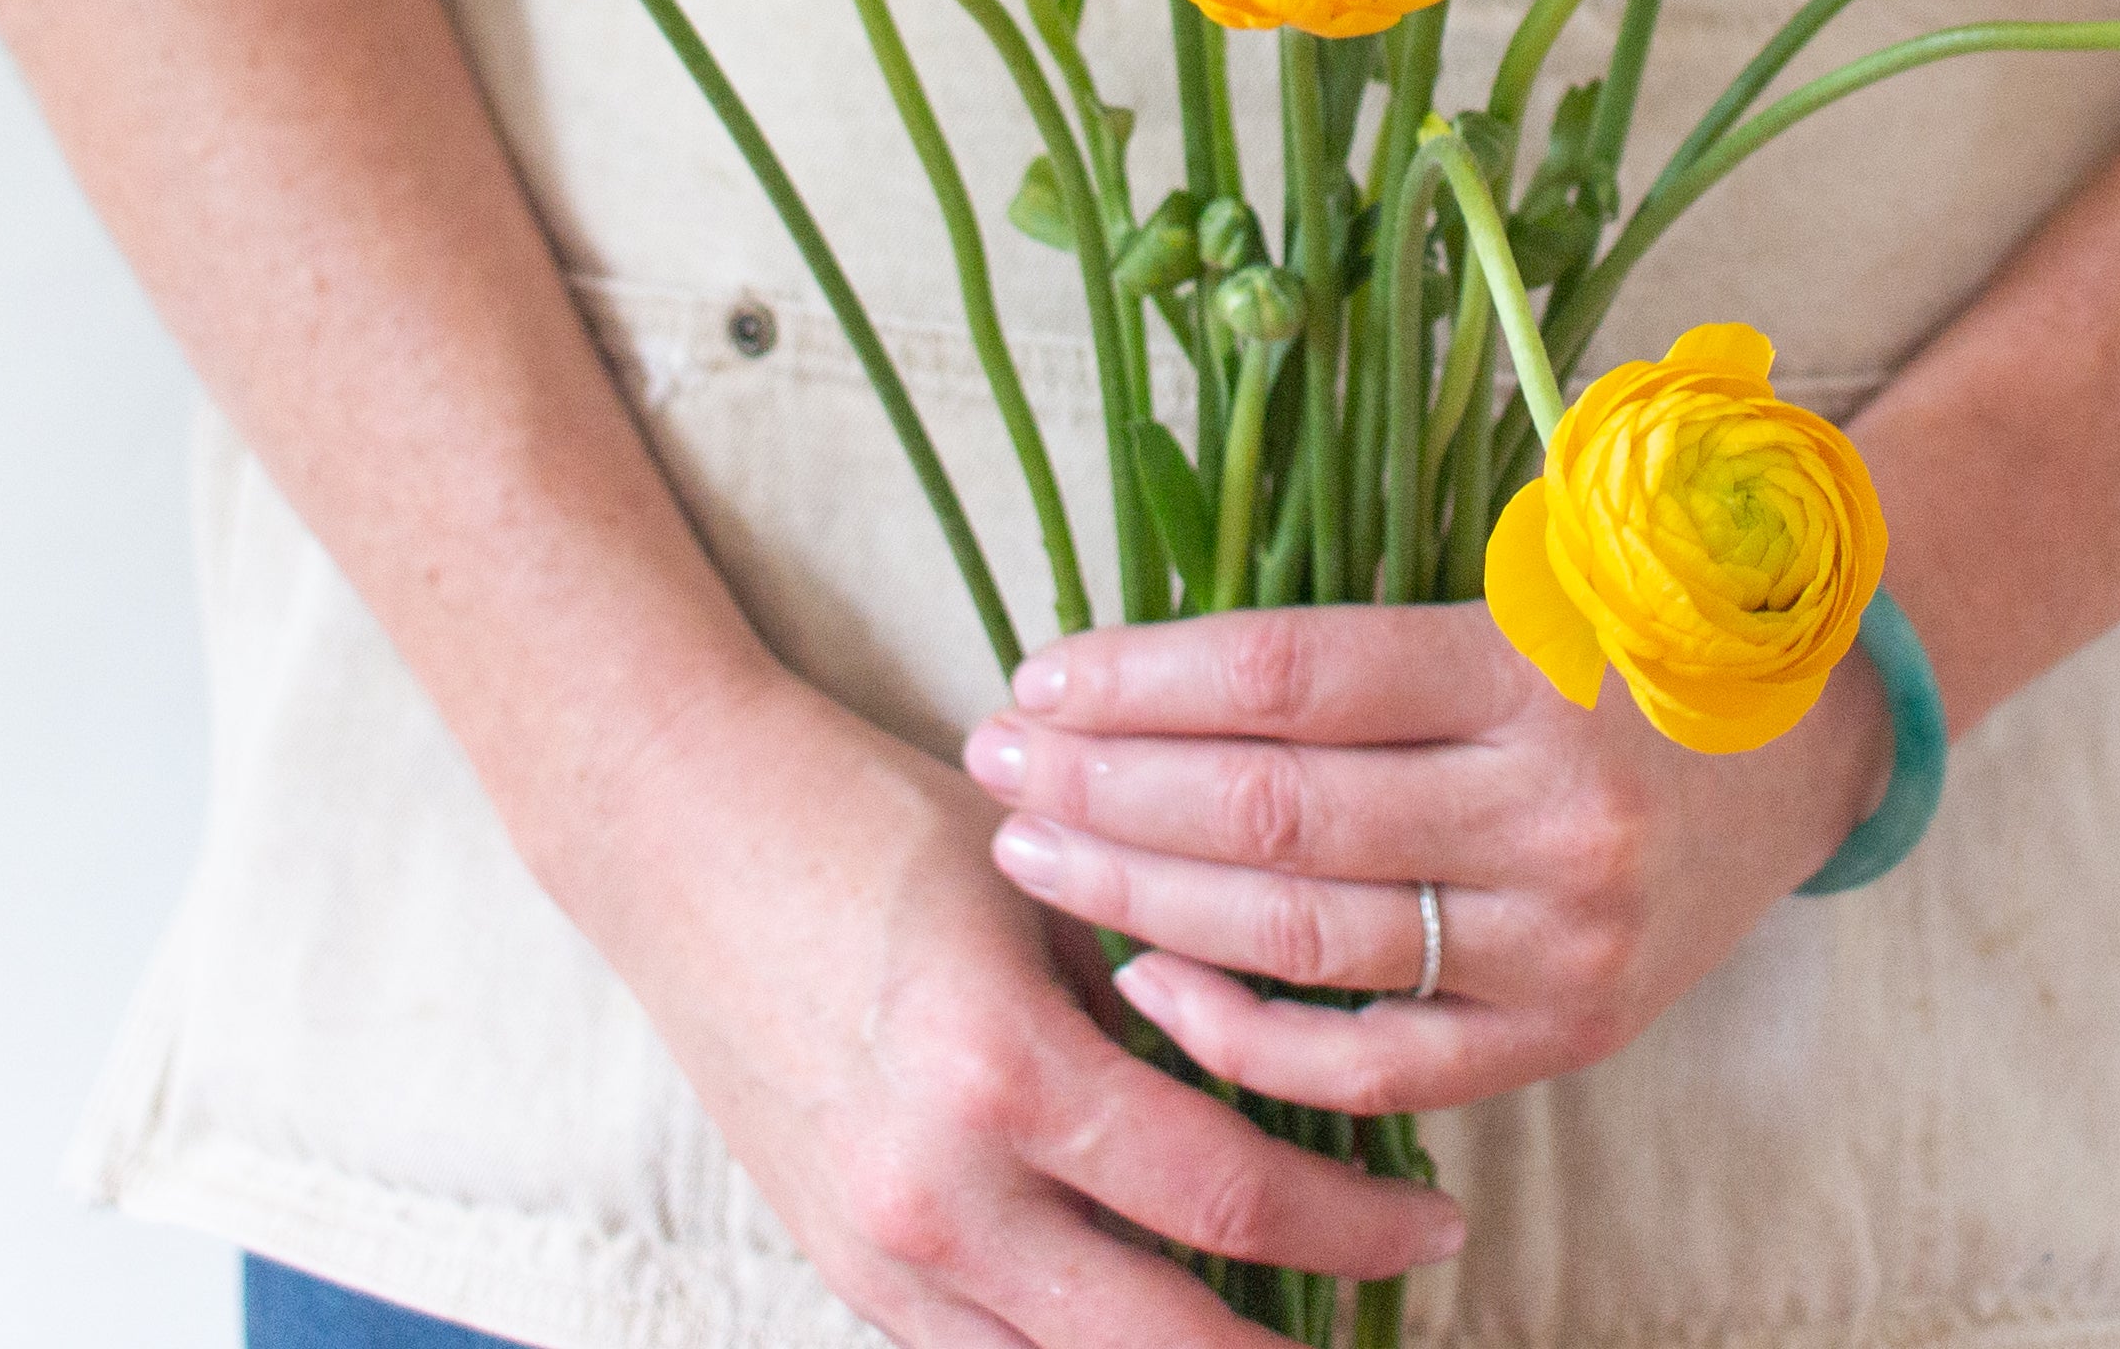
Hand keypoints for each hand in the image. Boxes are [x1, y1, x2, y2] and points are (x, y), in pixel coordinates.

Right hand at [552, 660, 1465, 1346]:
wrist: (684, 834)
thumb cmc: (875, 823)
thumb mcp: (1044, 882)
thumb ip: (1160, 988)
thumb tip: (1297, 1065)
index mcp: (1003, 1070)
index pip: (1223, 1195)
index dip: (1351, 1227)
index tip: (1435, 1221)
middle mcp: (936, 1193)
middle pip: (1158, 1340)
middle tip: (1395, 1305)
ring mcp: (876, 1253)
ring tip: (1288, 1329)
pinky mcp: (841, 1270)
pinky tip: (1156, 1320)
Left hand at [960, 603, 1889, 1117]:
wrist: (1812, 740)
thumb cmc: (1630, 634)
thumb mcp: (1526, 581)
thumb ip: (1366, 626)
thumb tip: (1146, 655)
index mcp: (1532, 666)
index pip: (1291, 676)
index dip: (1143, 678)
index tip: (1036, 675)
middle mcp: (1551, 810)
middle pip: (1274, 810)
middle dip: (1107, 786)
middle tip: (997, 762)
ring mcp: (1563, 940)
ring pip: (1300, 937)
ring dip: (1140, 896)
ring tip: (1033, 849)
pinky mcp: (1566, 1038)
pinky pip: (1369, 1063)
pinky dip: (1241, 1032)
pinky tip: (1145, 978)